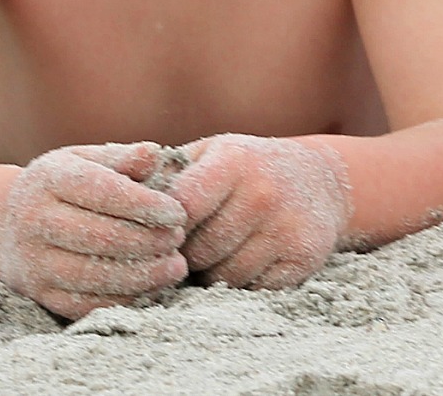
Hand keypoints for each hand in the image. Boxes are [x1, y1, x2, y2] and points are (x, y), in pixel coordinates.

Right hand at [0, 142, 188, 319]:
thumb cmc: (63, 185)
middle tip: (179, 240)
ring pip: (91, 276)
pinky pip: (82, 304)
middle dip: (148, 241)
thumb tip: (154, 153)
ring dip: (141, 275)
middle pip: (99, 237)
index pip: (102, 192)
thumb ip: (122, 158)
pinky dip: (121, 299)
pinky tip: (150, 288)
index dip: (145, 205)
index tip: (178, 213)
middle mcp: (34, 221)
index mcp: (49, 179)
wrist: (4, 224)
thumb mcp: (86, 160)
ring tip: (175, 267)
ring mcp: (31, 261)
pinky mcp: (37, 292)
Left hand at [168, 134, 351, 290]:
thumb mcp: (213, 153)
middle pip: (199, 251)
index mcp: (234, 162)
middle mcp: (263, 193)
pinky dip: (245, 283)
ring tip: (220, 254)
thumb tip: (119, 202)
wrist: (323, 179)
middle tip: (194, 246)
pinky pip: (254, 289)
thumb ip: (169, 173)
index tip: (168, 231)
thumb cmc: (250, 168)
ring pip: (225, 276)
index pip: (180, 210)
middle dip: (190, 255)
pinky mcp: (305, 255)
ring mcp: (287, 226)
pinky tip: (250, 260)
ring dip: (215, 274)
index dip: (166, 229)